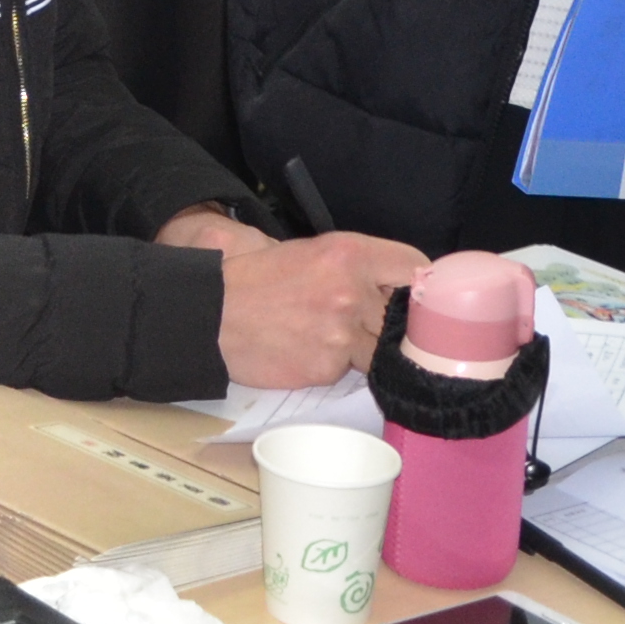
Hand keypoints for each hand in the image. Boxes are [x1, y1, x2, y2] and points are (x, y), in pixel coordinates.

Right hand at [199, 225, 434, 391]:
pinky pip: (349, 370)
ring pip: (381, 348)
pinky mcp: (327, 367)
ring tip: (329, 337)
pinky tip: (307, 351)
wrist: (210, 315)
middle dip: (388, 321)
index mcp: (348, 253)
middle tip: (365, 321)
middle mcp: (351, 290)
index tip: (411, 297)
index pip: (415, 267)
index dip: (414, 285)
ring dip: (363, 348)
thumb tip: (396, 287)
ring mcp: (342, 332)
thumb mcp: (306, 253)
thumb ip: (353, 267)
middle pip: (404, 314)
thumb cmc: (252, 281)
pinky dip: (334, 366)